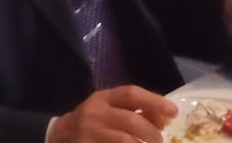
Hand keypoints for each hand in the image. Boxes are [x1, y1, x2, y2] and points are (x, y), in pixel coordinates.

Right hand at [48, 86, 176, 142]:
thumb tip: (164, 117)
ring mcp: (89, 135)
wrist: (58, 138)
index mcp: (102, 99)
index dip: (153, 101)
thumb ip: (133, 110)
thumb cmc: (91, 123)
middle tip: (160, 141)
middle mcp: (94, 114)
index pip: (130, 94)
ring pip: (123, 141)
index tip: (173, 111)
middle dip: (151, 133)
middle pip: (130, 121)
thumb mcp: (108, 109)